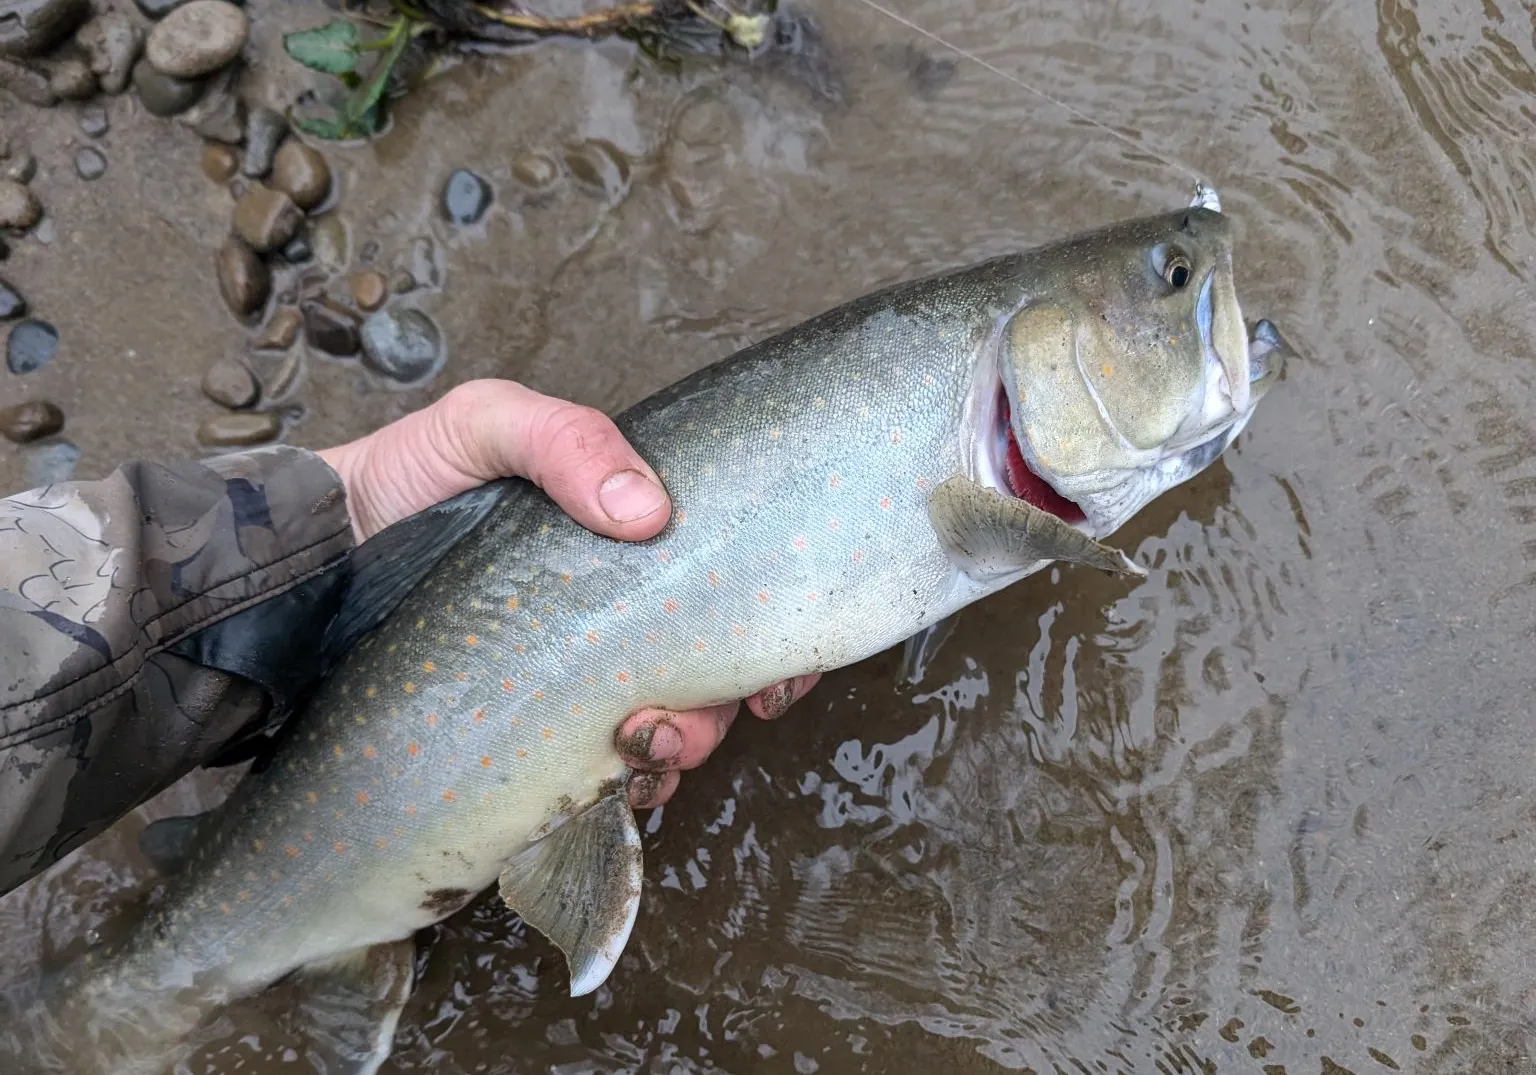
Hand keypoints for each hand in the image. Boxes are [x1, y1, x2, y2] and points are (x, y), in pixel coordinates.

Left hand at [317, 379, 818, 807]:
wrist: (308, 559)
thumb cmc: (406, 480)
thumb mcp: (483, 426)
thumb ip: (563, 439)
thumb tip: (649, 510)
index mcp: (632, 549)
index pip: (732, 595)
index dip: (772, 641)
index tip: (773, 677)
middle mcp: (618, 619)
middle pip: (714, 678)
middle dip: (718, 713)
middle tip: (671, 723)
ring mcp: (575, 682)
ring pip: (668, 734)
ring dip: (677, 754)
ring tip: (636, 752)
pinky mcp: (529, 736)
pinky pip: (602, 778)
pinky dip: (627, 789)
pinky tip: (610, 785)